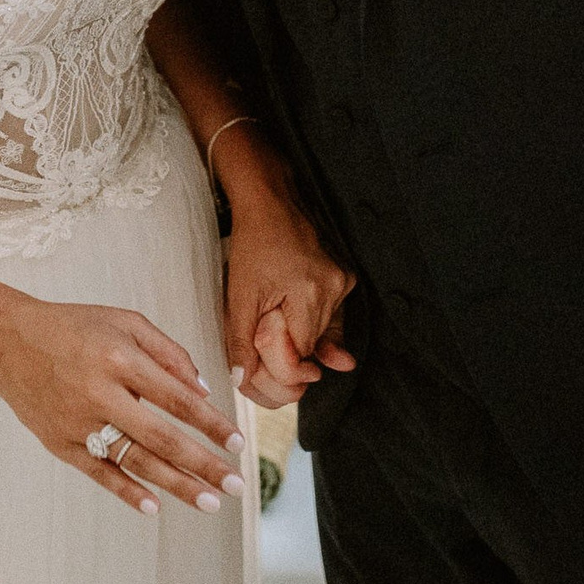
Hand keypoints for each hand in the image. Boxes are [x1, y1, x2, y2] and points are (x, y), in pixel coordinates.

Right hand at [0, 298, 245, 517]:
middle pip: (162, 438)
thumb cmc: (75, 327)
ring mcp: (79, 422)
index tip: (238, 443)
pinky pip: (98, 472)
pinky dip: (126, 491)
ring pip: (135, 460)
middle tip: (236, 485)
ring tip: (209, 502)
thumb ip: (169, 352)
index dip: (212, 423)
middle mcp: (100, 393)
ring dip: (176, 485)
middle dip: (204, 464)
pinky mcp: (61, 442)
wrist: (8, 341)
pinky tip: (154, 507)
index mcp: (120, 359)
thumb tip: (202, 391)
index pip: (178, 398)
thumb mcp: (125, 322)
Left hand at [222, 185, 355, 409]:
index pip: (303, 352)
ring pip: (325, 330)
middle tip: (271, 345)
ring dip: (305, 336)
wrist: (269, 203)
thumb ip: (241, 340)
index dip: (284, 363)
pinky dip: (319, 324)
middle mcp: (333, 287)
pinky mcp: (344, 276)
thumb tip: (241, 380)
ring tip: (285, 324)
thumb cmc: (252, 244)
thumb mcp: (238, 295)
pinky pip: (333, 314)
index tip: (268, 368)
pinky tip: (307, 322)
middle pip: (314, 343)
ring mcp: (342, 280)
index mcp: (309, 292)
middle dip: (292, 350)